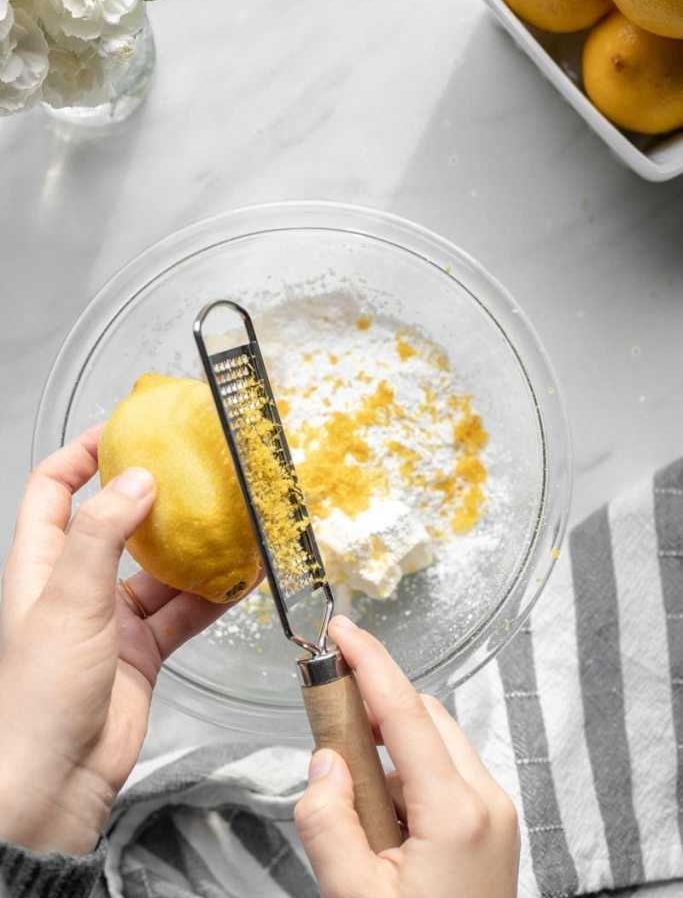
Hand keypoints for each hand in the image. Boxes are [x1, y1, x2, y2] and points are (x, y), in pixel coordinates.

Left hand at [0, 426, 233, 854]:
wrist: (56, 781)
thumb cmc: (42, 691)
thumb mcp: (68, 599)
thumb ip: (102, 534)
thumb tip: (138, 477)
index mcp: (42, 563)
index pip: (54, 488)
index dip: (83, 452)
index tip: (125, 428)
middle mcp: (76, 584)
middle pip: (115, 522)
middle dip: (153, 496)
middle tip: (194, 467)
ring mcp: (111, 618)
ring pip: (159, 568)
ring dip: (193, 548)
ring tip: (233, 519)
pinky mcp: (143, 651)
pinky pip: (183, 611)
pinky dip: (212, 595)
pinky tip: (242, 577)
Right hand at [295, 616, 518, 897]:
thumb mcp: (354, 897)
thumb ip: (328, 821)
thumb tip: (323, 762)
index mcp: (457, 812)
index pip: (407, 711)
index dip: (370, 661)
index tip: (341, 629)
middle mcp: (487, 801)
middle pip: (425, 717)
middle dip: (374, 703)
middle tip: (324, 710)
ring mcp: (495, 814)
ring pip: (435, 742)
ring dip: (388, 741)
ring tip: (347, 782)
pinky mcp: (491, 828)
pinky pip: (444, 771)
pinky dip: (405, 770)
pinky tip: (377, 809)